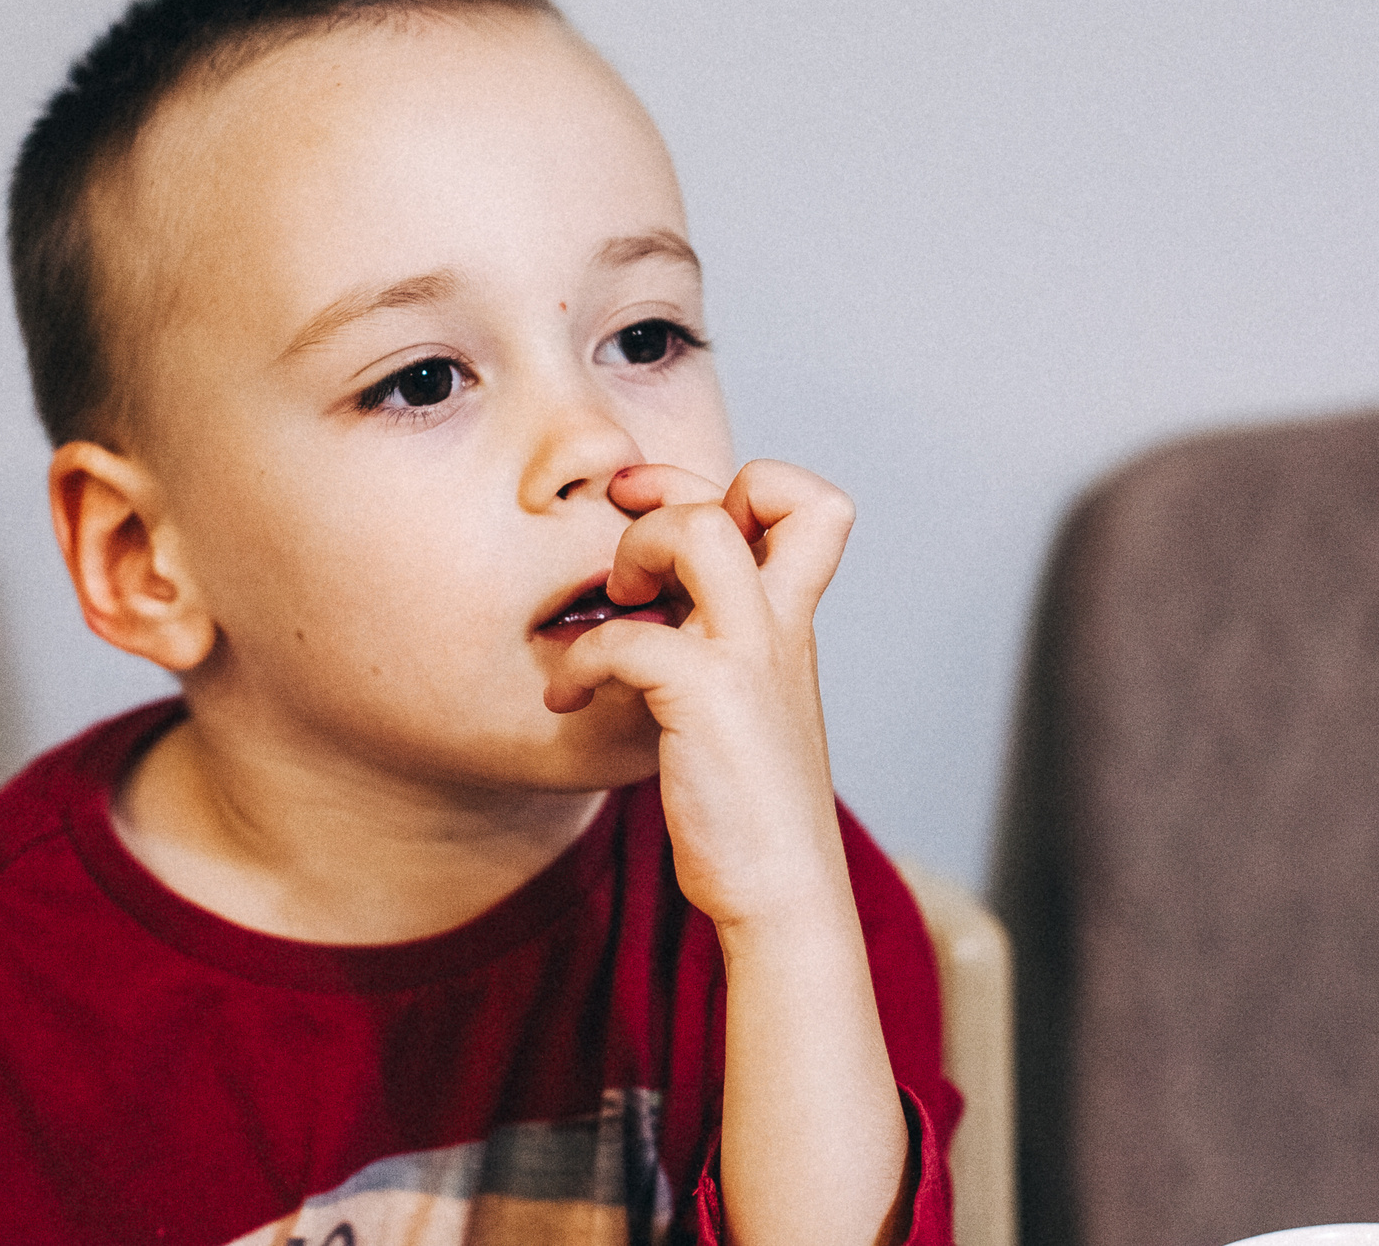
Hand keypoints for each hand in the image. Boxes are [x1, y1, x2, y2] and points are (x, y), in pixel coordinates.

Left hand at [544, 458, 854, 933]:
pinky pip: (629, 636)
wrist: (781, 893)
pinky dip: (583, 660)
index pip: (811, 502)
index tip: (677, 522)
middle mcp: (781, 625)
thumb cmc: (749, 805)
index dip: (744, 485)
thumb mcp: (747, 702)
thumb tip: (647, 603)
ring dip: (635, 551)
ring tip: (610, 607)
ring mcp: (749, 656)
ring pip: (700, 532)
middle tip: (624, 560)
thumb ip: (717, 641)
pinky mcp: (710, 698)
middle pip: (755, 491)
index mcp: (792, 620)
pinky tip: (568, 699)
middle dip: (671, 498)